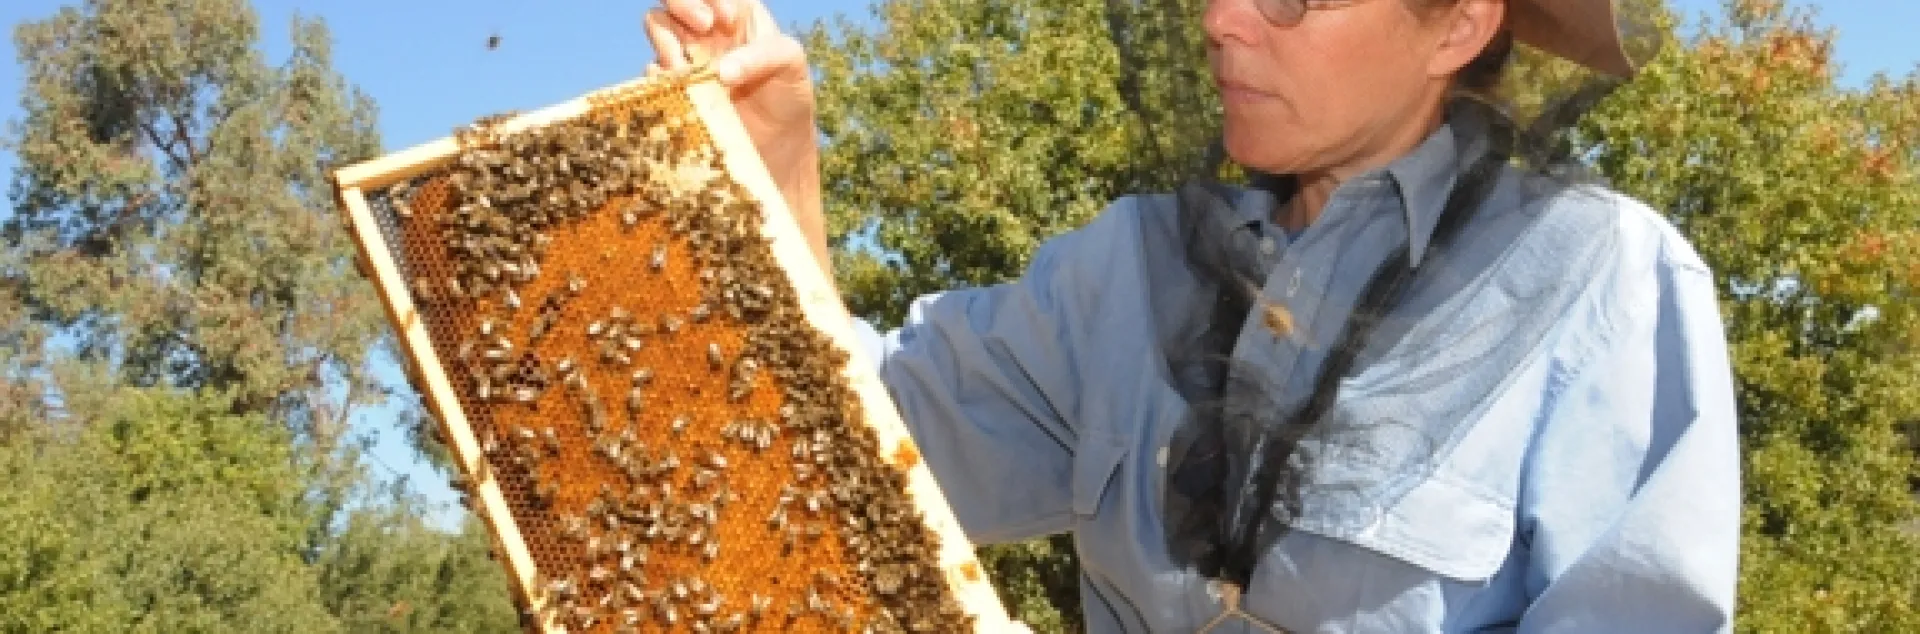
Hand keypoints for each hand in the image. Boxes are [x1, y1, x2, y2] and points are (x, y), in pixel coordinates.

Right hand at [645, 0, 829, 277]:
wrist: (775, 149)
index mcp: (735, 14)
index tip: (728, 20)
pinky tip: (683, 95)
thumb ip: (762, 55)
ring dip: (667, 41)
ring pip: (657, 26)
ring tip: (688, 69)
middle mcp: (705, 30)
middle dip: (682, 2)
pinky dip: (660, 79)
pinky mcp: (672, 87)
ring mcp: (685, 56)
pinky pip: (651, 72)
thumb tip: (719, 70)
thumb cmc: (787, 98)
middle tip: (703, 26)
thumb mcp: (790, 66)